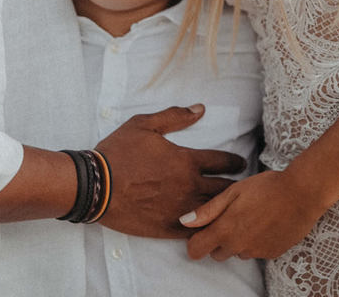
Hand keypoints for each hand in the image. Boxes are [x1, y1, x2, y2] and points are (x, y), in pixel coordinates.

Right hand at [96, 105, 244, 238]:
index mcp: (186, 161)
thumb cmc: (118, 153)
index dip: (236, 162)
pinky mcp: (168, 228)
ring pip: (214, 212)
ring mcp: (180, 209)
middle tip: (243, 187)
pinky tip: (210, 226)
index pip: (223, 161)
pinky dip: (206, 227)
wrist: (95, 185)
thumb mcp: (144, 125)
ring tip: (230, 207)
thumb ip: (174, 116)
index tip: (241, 163)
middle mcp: (189, 186)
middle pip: (225, 189)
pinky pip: (196, 231)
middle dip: (237, 187)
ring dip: (224, 208)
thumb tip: (200, 108)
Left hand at [182, 169, 319, 260]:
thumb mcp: (233, 192)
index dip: (194, 241)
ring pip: (236, 252)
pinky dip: (255, 241)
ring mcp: (256, 252)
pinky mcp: (271, 253)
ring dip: (237, 240)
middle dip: (217, 239)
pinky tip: (264, 223)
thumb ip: (208, 210)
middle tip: (229, 216)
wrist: (302, 194)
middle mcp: (238, 246)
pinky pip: (255, 252)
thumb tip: (184, 221)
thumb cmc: (266, 187)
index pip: (196, 250)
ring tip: (250, 216)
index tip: (200, 231)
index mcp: (225, 230)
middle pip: (216, 253)